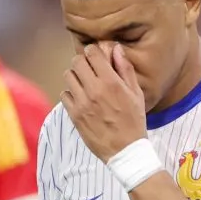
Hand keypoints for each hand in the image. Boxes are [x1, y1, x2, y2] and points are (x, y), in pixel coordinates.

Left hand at [61, 43, 146, 162]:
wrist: (125, 150)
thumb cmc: (134, 121)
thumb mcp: (136, 94)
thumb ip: (125, 69)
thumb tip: (116, 49)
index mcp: (111, 82)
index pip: (92, 53)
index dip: (93, 52)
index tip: (96, 57)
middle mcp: (94, 90)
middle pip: (76, 62)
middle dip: (83, 62)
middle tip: (89, 69)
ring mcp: (82, 103)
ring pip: (68, 76)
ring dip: (75, 76)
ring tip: (84, 83)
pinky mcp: (74, 115)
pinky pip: (64, 94)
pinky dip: (70, 93)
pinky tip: (80, 98)